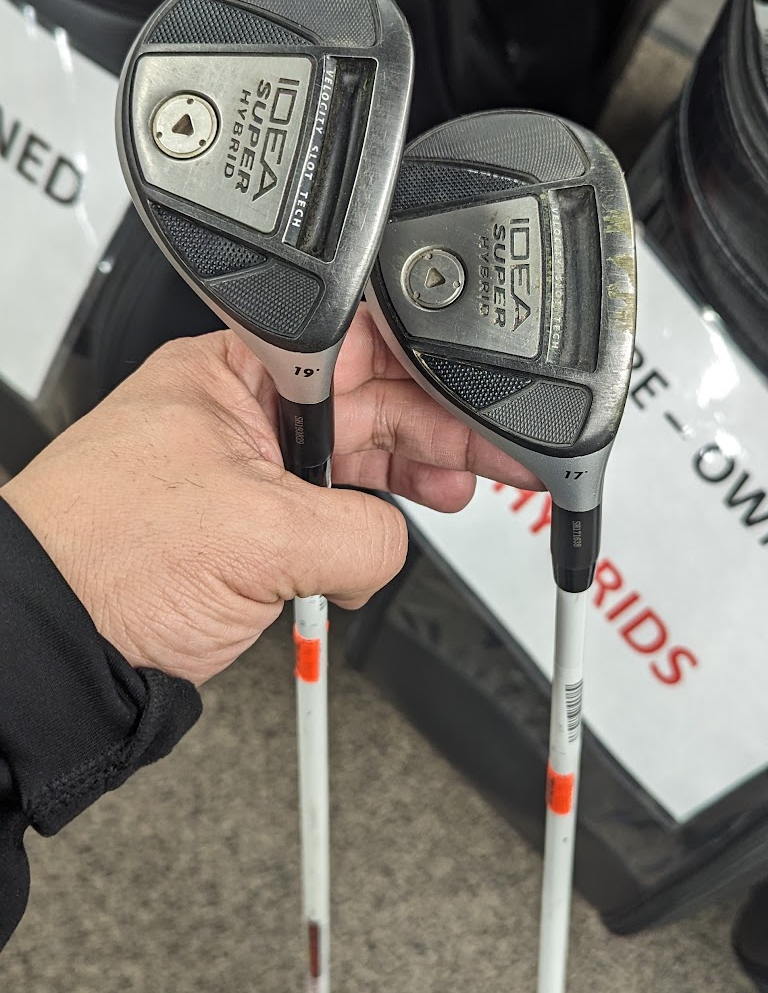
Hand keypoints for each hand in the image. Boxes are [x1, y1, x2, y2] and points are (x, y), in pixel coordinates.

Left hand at [1, 316, 537, 683]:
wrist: (55, 647)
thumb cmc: (104, 559)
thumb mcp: (260, 535)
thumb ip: (360, 532)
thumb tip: (396, 542)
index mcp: (230, 372)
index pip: (351, 345)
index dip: (423, 367)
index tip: (474, 395)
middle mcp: (239, 412)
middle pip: (363, 402)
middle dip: (431, 429)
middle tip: (488, 456)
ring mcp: (242, 471)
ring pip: (350, 460)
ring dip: (406, 478)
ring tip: (453, 492)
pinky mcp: (243, 528)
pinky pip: (326, 515)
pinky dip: (364, 531)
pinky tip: (382, 546)